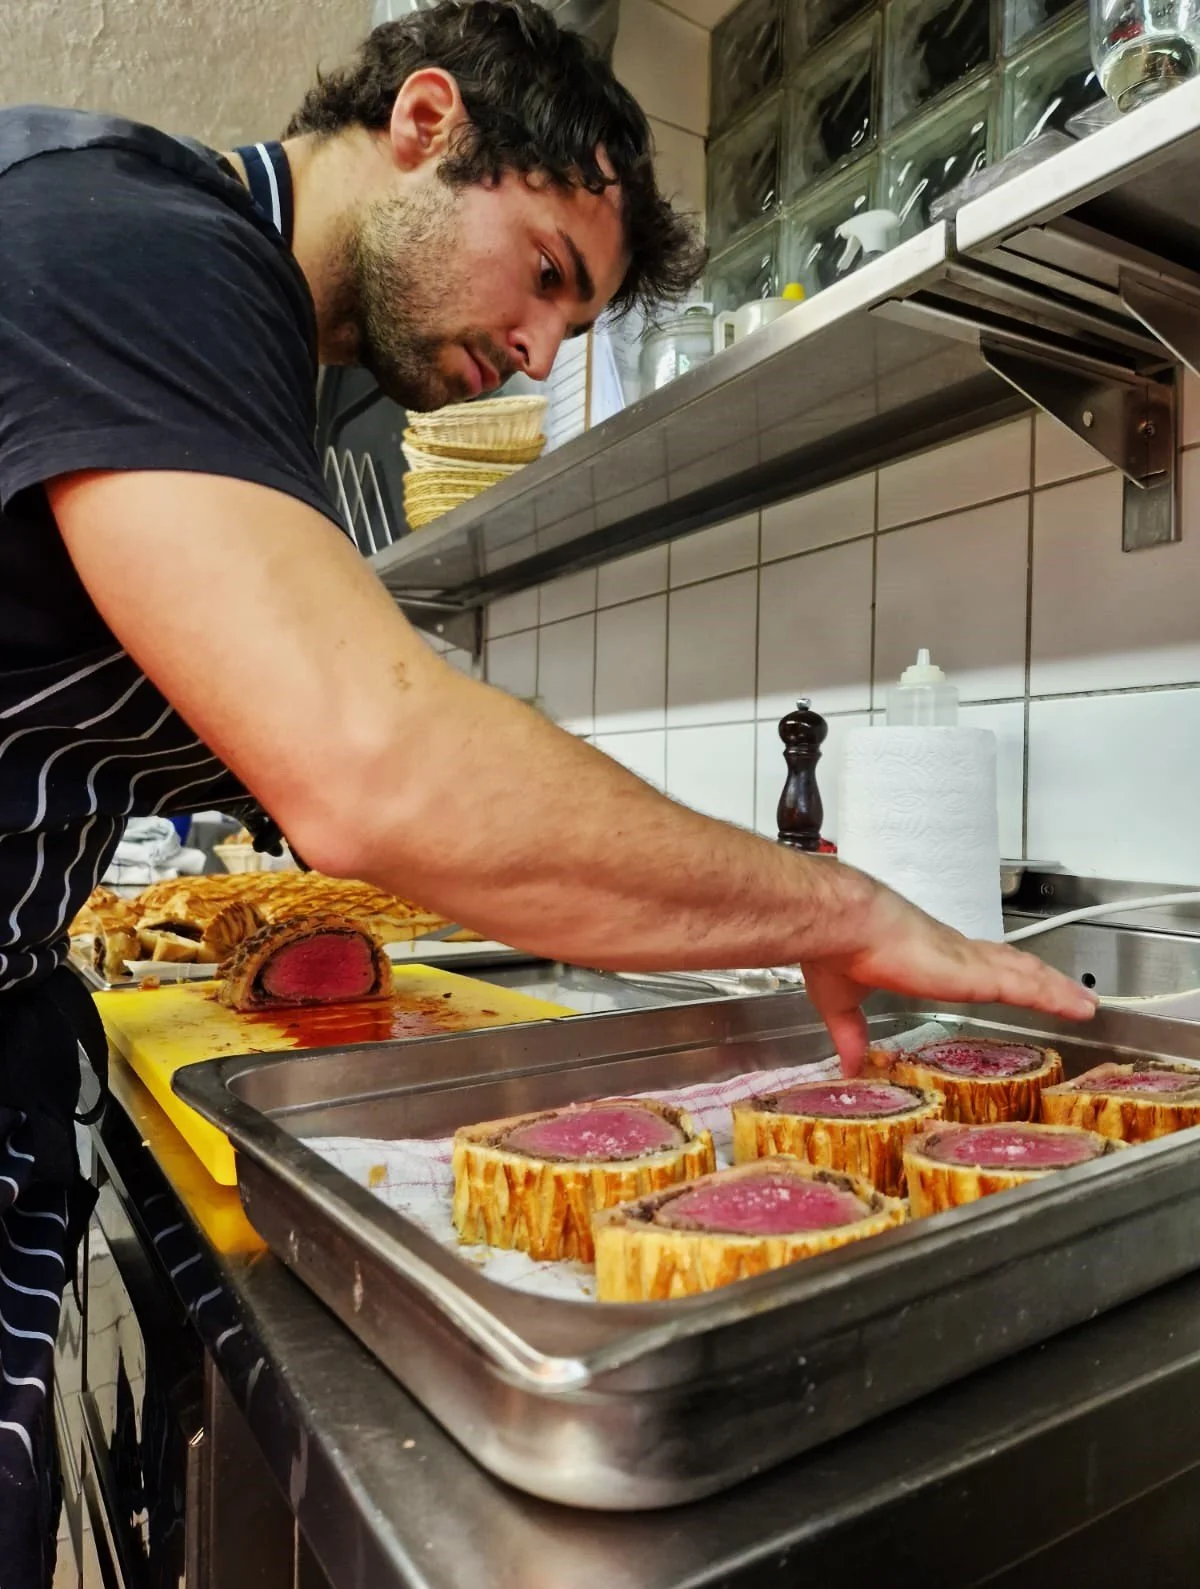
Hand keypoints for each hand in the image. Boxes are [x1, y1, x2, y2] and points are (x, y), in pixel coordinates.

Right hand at [800, 882, 1096, 1075]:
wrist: (843, 926)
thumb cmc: (838, 951)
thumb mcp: (842, 1002)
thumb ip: (851, 1033)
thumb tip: (847, 1065)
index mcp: (924, 957)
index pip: (971, 965)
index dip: (994, 972)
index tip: (1009, 980)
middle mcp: (954, 953)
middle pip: (1009, 965)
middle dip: (1037, 978)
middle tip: (1064, 991)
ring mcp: (969, 962)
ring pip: (1026, 975)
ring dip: (1057, 988)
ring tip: (1085, 1002)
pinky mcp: (977, 973)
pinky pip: (1029, 987)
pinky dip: (1057, 997)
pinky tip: (1079, 1007)